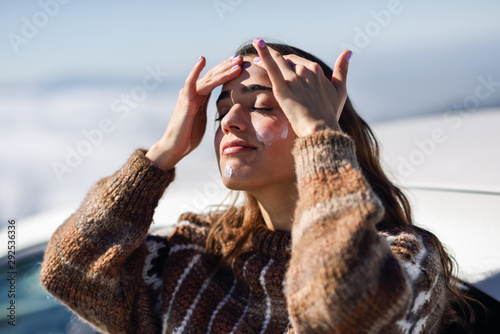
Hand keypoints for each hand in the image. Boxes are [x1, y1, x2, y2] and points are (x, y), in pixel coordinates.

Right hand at [146, 55, 242, 170]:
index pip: (215, 80)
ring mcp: (188, 95)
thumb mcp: (202, 119)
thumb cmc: (188, 136)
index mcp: (199, 96)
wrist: (175, 147)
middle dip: (227, 66)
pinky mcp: (185, 101)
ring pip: (208, 78)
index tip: (240, 64)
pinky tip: (202, 60)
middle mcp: (192, 92)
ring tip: (236, 62)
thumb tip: (219, 108)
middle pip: (212, 75)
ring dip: (223, 70)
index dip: (227, 71)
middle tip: (241, 57)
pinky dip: (196, 71)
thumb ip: (207, 109)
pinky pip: (191, 83)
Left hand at [251, 38, 350, 136]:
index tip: (281, 63)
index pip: (299, 62)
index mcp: (317, 70)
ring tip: (255, 52)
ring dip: (265, 54)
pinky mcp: (282, 88)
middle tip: (261, 60)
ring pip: (278, 61)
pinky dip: (264, 54)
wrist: (321, 129)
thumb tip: (348, 52)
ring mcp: (293, 79)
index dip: (289, 62)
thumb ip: (342, 70)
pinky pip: (272, 67)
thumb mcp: (340, 90)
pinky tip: (257, 43)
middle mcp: (305, 71)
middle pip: (287, 61)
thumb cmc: (330, 114)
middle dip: (275, 59)